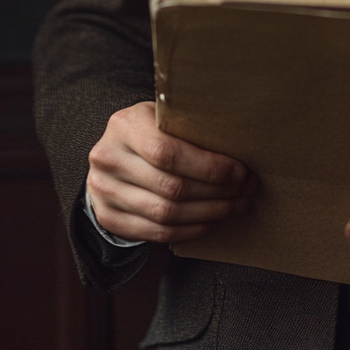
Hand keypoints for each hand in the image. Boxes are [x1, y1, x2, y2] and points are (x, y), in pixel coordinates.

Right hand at [87, 101, 254, 243]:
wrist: (111, 153)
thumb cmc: (148, 130)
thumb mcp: (162, 116)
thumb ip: (189, 127)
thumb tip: (240, 144)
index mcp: (124, 126)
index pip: (168, 153)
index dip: (209, 167)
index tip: (240, 172)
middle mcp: (108, 159)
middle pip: (171, 187)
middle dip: (217, 193)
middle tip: (245, 190)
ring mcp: (104, 191)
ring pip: (166, 214)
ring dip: (209, 214)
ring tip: (235, 206)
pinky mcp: (108, 218)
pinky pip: (156, 233)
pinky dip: (190, 230)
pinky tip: (212, 221)